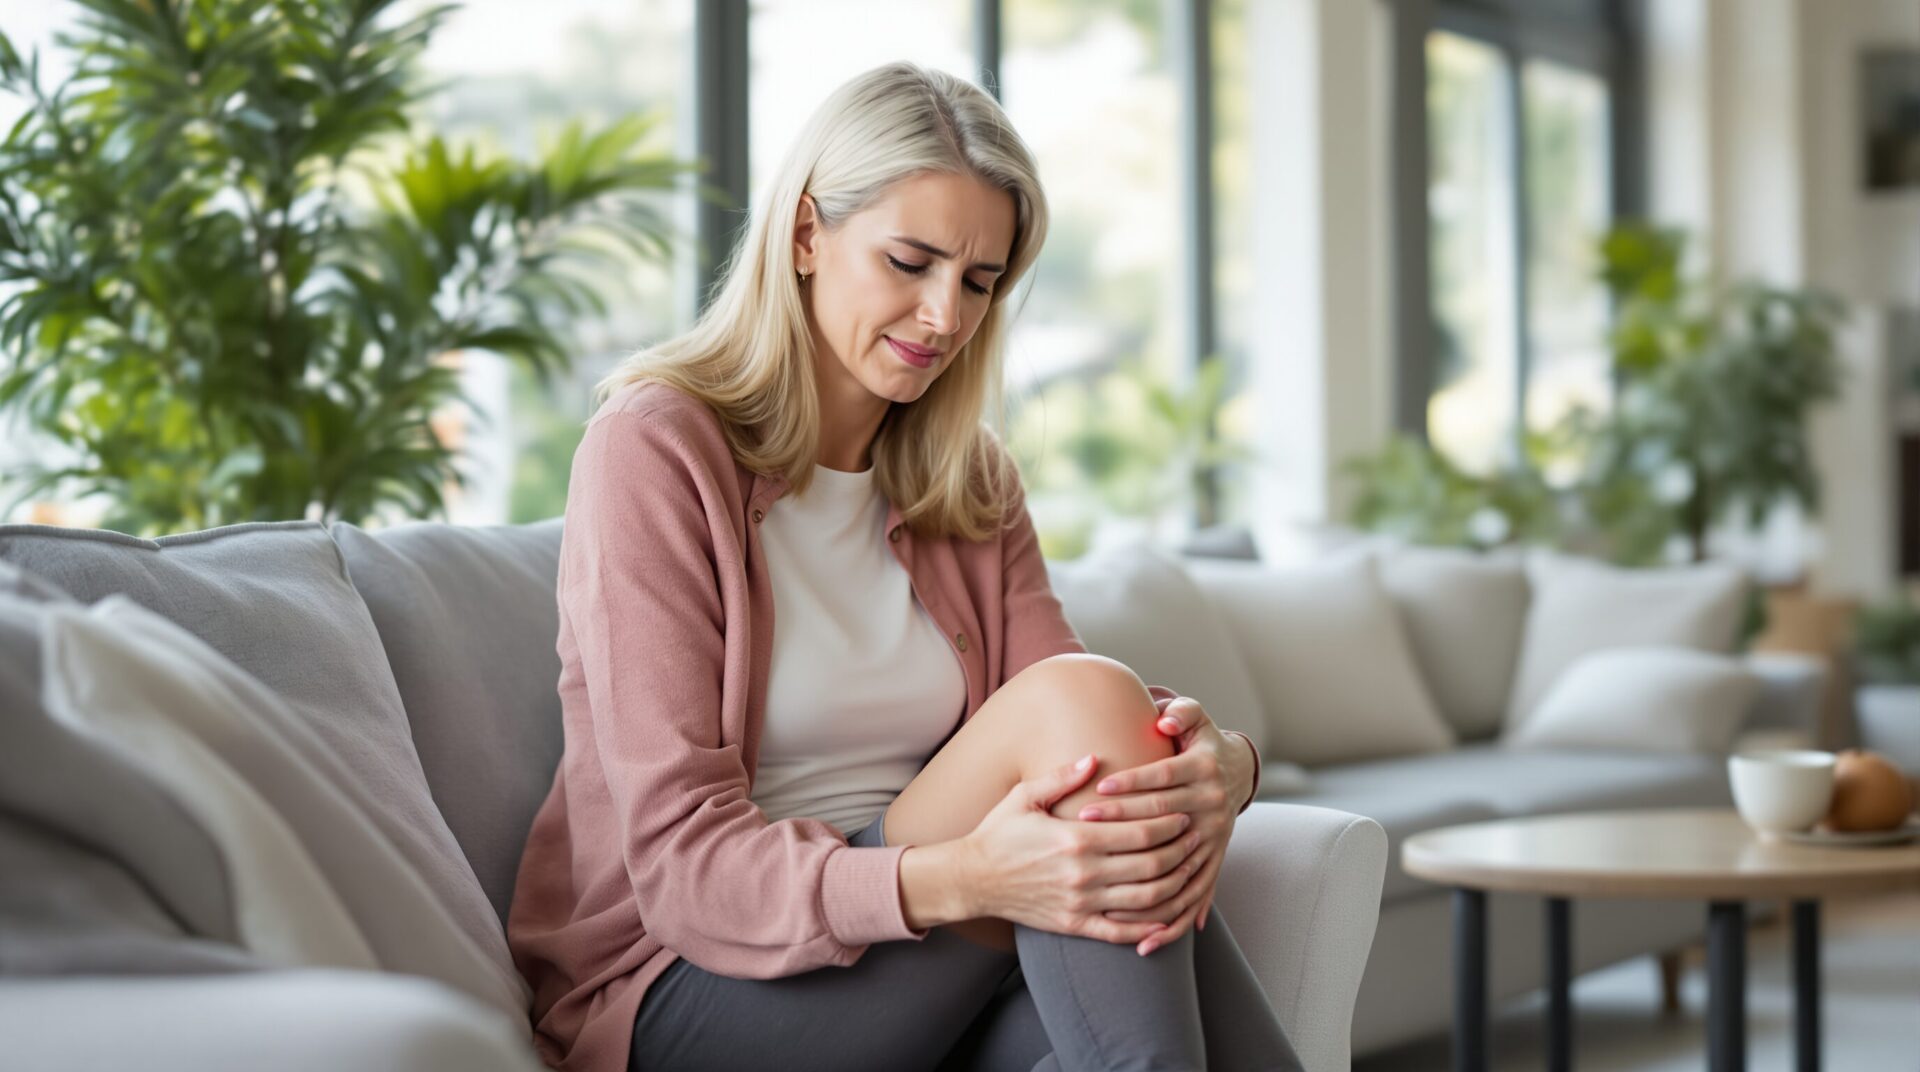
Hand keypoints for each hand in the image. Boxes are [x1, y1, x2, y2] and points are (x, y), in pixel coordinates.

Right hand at [956, 754, 1204, 947]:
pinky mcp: (1074, 925)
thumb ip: (1062, 777)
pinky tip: (1167, 919)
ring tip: (1189, 872)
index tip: (1184, 814)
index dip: (1169, 824)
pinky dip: (1149, 928)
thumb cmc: (998, 833)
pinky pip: (1121, 932)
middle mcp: (1084, 873)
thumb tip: (1094, 758)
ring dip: (1174, 886)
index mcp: (1076, 838)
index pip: (1140, 832)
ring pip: (1144, 900)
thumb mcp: (1025, 796)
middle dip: (1180, 851)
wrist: (971, 879)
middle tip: (1196, 839)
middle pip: (1151, 865)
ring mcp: (1081, 902)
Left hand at [1077, 696, 1253, 954]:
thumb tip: (1164, 720)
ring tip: (1103, 889)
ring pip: (1176, 866)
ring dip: (1141, 879)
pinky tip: (1144, 942)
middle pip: (1162, 821)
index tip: (1097, 791)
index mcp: (1204, 771)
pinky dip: (1172, 921)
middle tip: (1081, 827)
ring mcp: (1212, 840)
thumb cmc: (1201, 742)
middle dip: (1121, 825)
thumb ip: (1181, 713)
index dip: (1131, 785)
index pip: (1163, 779)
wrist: (1235, 772)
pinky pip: (1193, 898)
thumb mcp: (1196, 719)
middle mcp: (1210, 808)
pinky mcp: (1212, 863)